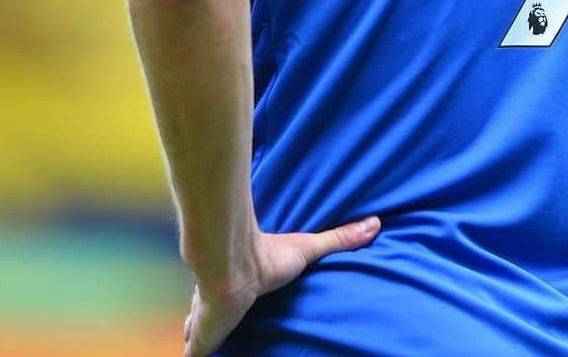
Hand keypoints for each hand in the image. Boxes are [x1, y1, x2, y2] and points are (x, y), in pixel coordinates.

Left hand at [182, 215, 380, 356]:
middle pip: (211, 313)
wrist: (233, 265)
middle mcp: (221, 299)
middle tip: (220, 330)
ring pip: (197, 333)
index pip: (234, 292)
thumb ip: (338, 240)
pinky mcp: (199, 337)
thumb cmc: (267, 256)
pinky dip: (193, 355)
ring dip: (198, 337)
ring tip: (203, 347)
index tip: (235, 301)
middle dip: (212, 322)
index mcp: (242, 284)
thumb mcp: (308, 248)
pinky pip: (192, 352)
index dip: (233, 298)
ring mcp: (205, 319)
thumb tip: (375, 224)